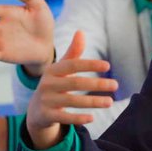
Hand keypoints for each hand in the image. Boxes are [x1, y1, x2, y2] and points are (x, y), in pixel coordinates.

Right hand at [26, 31, 116, 149]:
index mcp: (52, 70)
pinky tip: (93, 118)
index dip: (90, 64)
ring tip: (110, 102)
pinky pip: (64, 117)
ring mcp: (46, 101)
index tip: (108, 65)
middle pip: (75, 83)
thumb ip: (73, 53)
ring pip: (72, 101)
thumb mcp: (61, 69)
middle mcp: (47, 84)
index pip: (72, 65)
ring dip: (93, 102)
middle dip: (97, 84)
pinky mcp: (46, 116)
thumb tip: (81, 31)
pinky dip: (78, 118)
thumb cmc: (54, 85)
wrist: (36, 110)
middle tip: (115, 85)